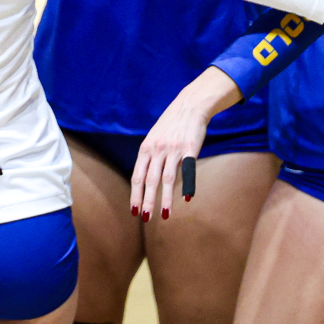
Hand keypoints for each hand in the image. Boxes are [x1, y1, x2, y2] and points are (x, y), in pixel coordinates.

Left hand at [128, 66, 237, 222]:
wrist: (189, 105)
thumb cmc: (170, 125)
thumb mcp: (153, 138)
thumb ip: (148, 157)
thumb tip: (143, 180)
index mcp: (146, 148)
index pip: (137, 176)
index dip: (135, 194)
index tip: (133, 211)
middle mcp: (157, 149)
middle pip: (150, 180)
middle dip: (146, 201)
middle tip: (145, 218)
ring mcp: (174, 149)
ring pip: (167, 179)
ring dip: (165, 199)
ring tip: (165, 215)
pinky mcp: (191, 148)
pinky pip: (188, 170)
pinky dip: (188, 185)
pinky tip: (187, 199)